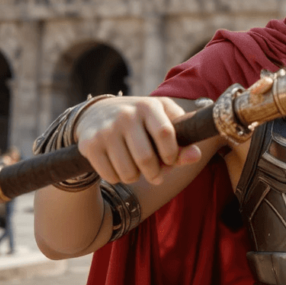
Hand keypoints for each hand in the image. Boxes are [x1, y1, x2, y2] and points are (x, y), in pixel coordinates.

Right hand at [75, 96, 201, 185]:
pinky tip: (119, 166)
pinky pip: (111, 176)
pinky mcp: (90, 144)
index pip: (165, 134)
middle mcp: (126, 115)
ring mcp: (106, 129)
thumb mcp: (163, 120)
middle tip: (156, 175)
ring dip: (136, 177)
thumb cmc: (141, 120)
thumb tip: (195, 156)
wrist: (97, 113)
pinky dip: (118, 178)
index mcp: (148, 106)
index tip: (170, 161)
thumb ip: (182, 138)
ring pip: (128, 172)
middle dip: (155, 174)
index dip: (172, 154)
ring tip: (137, 169)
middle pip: (146, 158)